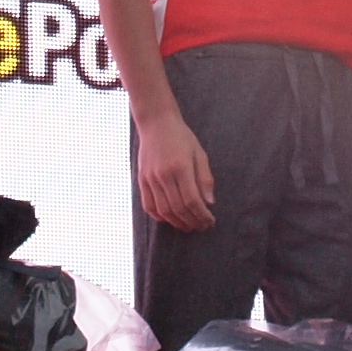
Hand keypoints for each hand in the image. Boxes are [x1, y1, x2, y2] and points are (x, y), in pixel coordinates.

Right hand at [135, 97, 216, 231]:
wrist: (156, 124)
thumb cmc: (181, 137)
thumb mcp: (199, 153)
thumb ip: (205, 178)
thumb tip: (209, 202)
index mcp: (180, 167)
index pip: (192, 200)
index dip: (202, 215)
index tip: (210, 221)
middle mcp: (163, 175)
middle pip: (178, 208)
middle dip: (192, 222)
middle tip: (201, 226)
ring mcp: (150, 179)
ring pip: (163, 210)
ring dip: (177, 223)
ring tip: (188, 226)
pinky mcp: (142, 180)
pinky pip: (149, 206)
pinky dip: (160, 217)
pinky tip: (170, 219)